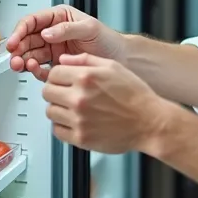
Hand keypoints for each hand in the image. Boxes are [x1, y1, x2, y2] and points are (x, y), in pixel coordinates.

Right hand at [7, 5, 124, 81]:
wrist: (120, 59)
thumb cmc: (108, 39)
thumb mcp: (89, 28)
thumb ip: (66, 29)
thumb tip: (47, 33)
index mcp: (59, 18)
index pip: (33, 21)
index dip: (20, 31)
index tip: (14, 41)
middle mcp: (53, 32)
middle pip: (27, 38)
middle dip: (18, 47)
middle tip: (14, 57)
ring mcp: (54, 49)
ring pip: (30, 53)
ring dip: (22, 59)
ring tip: (20, 65)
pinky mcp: (56, 65)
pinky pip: (40, 67)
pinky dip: (34, 70)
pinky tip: (34, 70)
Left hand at [42, 53, 168, 153]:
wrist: (150, 123)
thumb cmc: (135, 95)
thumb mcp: (113, 67)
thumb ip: (85, 59)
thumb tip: (64, 59)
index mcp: (86, 78)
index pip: (53, 73)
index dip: (58, 75)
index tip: (63, 79)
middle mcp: (79, 98)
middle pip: (47, 92)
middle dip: (55, 90)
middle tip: (66, 93)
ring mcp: (78, 120)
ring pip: (50, 111)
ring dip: (58, 108)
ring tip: (72, 108)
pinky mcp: (81, 138)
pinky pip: (57, 131)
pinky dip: (63, 126)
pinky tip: (75, 121)